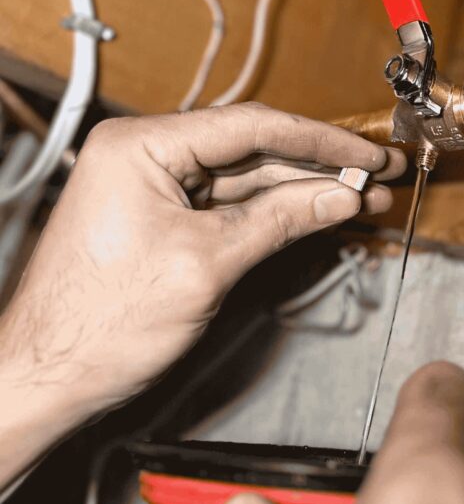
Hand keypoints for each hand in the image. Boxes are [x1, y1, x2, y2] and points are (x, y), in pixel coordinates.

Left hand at [0, 103, 403, 485]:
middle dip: (319, 163)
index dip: (319, 139)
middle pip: (251, 146)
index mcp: (141, 145)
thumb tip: (339, 196)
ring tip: (364, 195)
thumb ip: (279, 221)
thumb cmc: (98, 325)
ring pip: (245, 176)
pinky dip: (274, 210)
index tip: (367, 152)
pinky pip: (228, 202)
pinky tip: (319, 210)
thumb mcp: (206, 265)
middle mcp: (145, 152)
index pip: (250, 125)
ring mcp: (153, 183)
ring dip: (303, 188)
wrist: (44, 378)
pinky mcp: (162, 214)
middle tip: (379, 170)